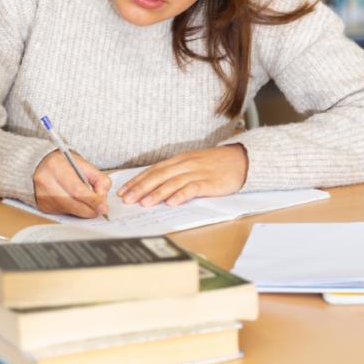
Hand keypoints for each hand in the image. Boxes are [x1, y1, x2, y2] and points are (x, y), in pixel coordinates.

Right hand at [33, 150, 111, 218]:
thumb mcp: (85, 166)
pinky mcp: (42, 206)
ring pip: (69, 211)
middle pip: (73, 204)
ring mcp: (42, 195)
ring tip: (87, 202)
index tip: (104, 207)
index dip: (92, 200)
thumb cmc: (65, 164)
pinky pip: (63, 213)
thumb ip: (100, 180)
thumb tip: (103, 200)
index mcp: (56, 166)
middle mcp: (45, 181)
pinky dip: (73, 211)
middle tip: (100, 208)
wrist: (43, 165)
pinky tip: (73, 201)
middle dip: (90, 209)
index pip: (77, 189)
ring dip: (82, 211)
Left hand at [116, 145, 248, 207]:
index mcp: (178, 160)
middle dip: (140, 188)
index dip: (137, 181)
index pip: (153, 170)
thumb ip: (174, 173)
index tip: (123, 191)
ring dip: (156, 193)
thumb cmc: (214, 164)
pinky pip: (192, 188)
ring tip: (144, 203)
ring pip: (172, 183)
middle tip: (127, 199)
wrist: (240, 160)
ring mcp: (197, 172)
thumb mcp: (191, 164)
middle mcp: (185, 164)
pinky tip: (171, 203)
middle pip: (158, 176)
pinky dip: (181, 195)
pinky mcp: (209, 182)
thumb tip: (153, 186)